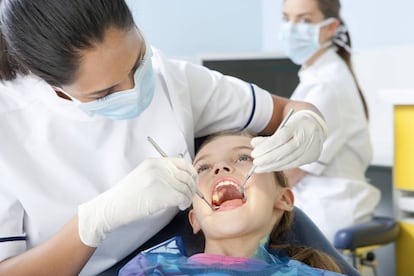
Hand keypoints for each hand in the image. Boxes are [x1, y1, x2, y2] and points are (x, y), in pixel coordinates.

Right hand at [78, 157, 197, 246]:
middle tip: (190, 195)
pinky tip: (180, 206)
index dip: (191, 173)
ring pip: (185, 188)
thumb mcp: (143, 175)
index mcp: (154, 162)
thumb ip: (161, 173)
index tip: (192, 181)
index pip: (182, 163)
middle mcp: (158, 168)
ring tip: (183, 203)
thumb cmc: (127, 195)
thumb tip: (183, 178)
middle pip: (186, 176)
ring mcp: (160, 180)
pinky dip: (184, 203)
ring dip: (188, 197)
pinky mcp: (161, 194)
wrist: (112, 207)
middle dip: (192, 187)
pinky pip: (182, 197)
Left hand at [251, 110, 326, 171]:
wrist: (315, 125)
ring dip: (271, 166)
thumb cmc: (295, 124)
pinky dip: (280, 167)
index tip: (254, 153)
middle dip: (267, 159)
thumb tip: (254, 144)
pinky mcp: (311, 157)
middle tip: (255, 162)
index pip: (280, 138)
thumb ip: (269, 136)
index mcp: (298, 125)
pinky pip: (293, 164)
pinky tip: (270, 168)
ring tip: (259, 168)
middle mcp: (306, 137)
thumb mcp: (283, 125)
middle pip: (284, 152)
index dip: (266, 147)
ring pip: (288, 160)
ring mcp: (310, 148)